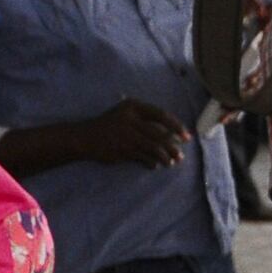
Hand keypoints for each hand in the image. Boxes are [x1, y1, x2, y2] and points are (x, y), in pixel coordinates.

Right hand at [66, 98, 190, 170]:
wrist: (85, 138)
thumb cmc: (110, 126)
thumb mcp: (126, 115)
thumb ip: (146, 121)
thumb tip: (172, 135)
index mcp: (133, 107)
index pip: (161, 115)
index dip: (176, 126)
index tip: (186, 137)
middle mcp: (130, 119)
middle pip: (159, 134)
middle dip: (172, 147)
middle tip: (180, 156)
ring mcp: (126, 135)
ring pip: (154, 148)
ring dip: (165, 157)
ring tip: (171, 162)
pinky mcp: (123, 150)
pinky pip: (144, 158)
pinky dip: (152, 163)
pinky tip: (155, 165)